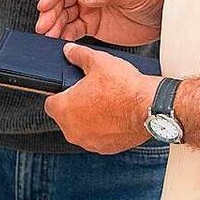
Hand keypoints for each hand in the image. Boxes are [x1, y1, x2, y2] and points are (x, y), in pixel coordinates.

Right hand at [36, 0, 165, 45]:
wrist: (162, 18)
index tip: (44, 5)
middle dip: (50, 12)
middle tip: (43, 26)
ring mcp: (89, 6)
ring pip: (64, 14)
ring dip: (54, 24)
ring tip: (47, 36)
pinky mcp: (92, 24)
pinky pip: (73, 28)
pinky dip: (64, 35)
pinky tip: (59, 41)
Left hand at [44, 43, 159, 152]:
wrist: (150, 106)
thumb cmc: (124, 87)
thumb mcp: (98, 61)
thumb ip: (78, 55)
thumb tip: (69, 51)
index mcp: (65, 109)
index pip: (49, 102)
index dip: (59, 93)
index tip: (69, 88)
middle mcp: (72, 130)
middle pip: (65, 116)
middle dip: (75, 105)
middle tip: (91, 91)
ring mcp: (89, 142)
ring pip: (82, 128)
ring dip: (89, 118)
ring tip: (106, 102)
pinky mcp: (105, 148)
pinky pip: (97, 136)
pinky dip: (103, 128)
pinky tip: (115, 114)